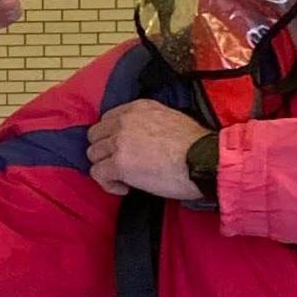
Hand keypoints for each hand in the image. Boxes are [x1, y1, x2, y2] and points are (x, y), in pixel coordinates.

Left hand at [87, 101, 207, 200]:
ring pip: (93, 155)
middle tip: (120, 165)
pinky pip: (98, 174)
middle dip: (104, 152)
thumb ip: (148, 122)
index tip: (123, 149)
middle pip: (95, 136)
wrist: (202, 159)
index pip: (107, 120)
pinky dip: (108, 184)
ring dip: (105, 168)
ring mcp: (119, 142)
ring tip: (124, 178)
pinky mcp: (119, 164)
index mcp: (138, 108)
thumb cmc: (194, 145)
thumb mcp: (169, 118)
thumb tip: (141, 138)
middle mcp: (124, 121)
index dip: (111, 137)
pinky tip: (124, 188)